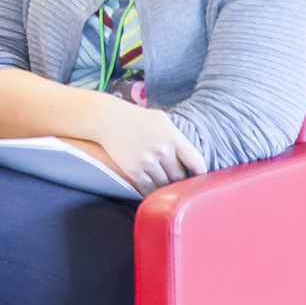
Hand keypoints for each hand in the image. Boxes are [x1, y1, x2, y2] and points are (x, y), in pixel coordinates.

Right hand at [82, 99, 206, 195]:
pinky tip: (149, 176)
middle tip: (174, 174)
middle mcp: (162, 151)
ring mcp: (147, 162)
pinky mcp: (133, 171)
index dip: (199, 172)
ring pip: (165, 183)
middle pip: (180, 176)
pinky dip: (151, 184)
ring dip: (165, 182)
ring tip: (160, 174)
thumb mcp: (162, 120)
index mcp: (173, 138)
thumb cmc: (137, 118)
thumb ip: (178, 137)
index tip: (196, 174)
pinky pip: (149, 186)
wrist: (106, 118)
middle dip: (179, 177)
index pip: (198, 164)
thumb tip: (192, 158)